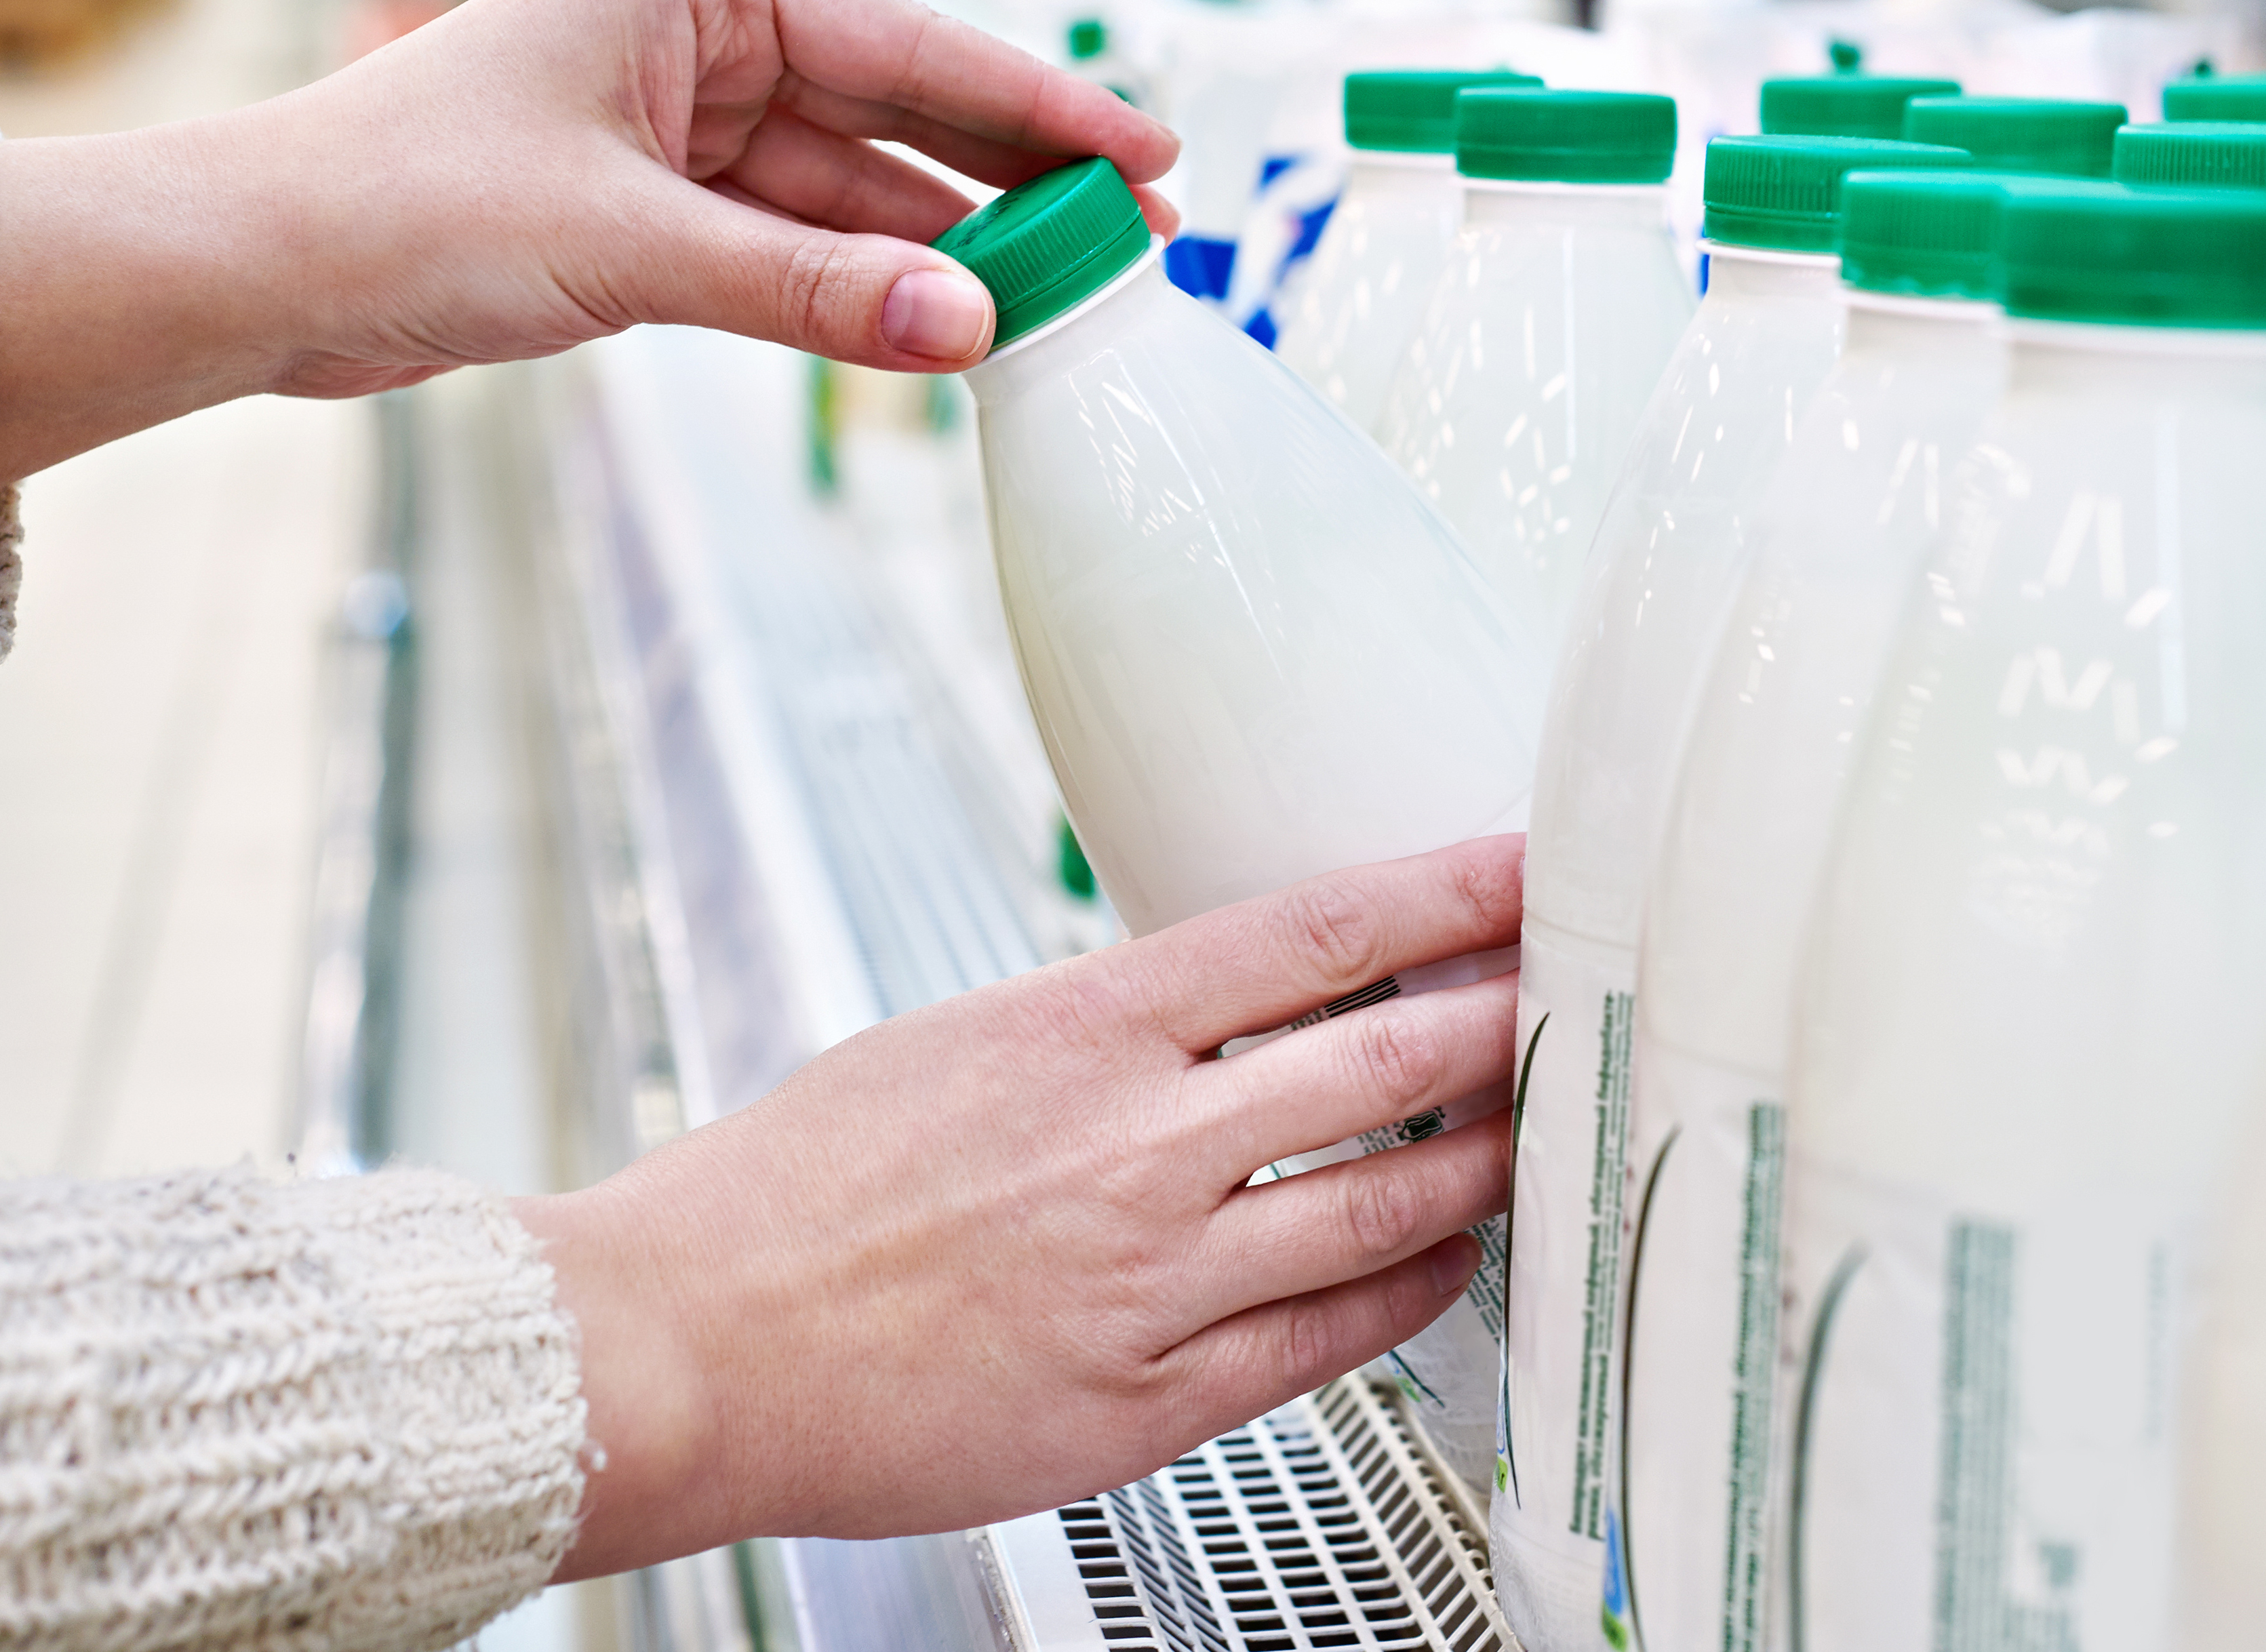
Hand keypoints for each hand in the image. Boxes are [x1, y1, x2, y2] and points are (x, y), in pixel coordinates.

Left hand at [0, 0, 1180, 484]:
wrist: (263, 267)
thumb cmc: (411, 206)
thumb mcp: (632, 249)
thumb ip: (810, 291)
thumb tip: (970, 326)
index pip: (908, 45)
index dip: (1040, 109)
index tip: (1150, 155)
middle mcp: (700, 26)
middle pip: (899, 109)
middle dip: (1015, 179)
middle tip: (1145, 239)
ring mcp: (680, 112)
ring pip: (853, 186)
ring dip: (946, 245)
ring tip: (1070, 299)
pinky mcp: (654, 196)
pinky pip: (795, 238)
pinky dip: (865, 282)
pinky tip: (952, 319)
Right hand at [517, 834, 1524, 1572]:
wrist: (687, 1344)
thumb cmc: (789, 1194)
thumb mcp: (952, 1043)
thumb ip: (1099, 1032)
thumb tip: (1215, 1012)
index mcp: (1080, 1030)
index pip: (1318, 935)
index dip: (1449, 893)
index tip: (1524, 864)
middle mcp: (1135, 1147)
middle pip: (1385, 1063)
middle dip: (1506, 1022)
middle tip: (1578, 995)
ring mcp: (1150, 1279)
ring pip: (1384, 1207)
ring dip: (1484, 1161)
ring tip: (1539, 1129)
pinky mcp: (1143, 1400)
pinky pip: (1324, 1342)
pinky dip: (1407, 1294)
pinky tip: (1447, 1263)